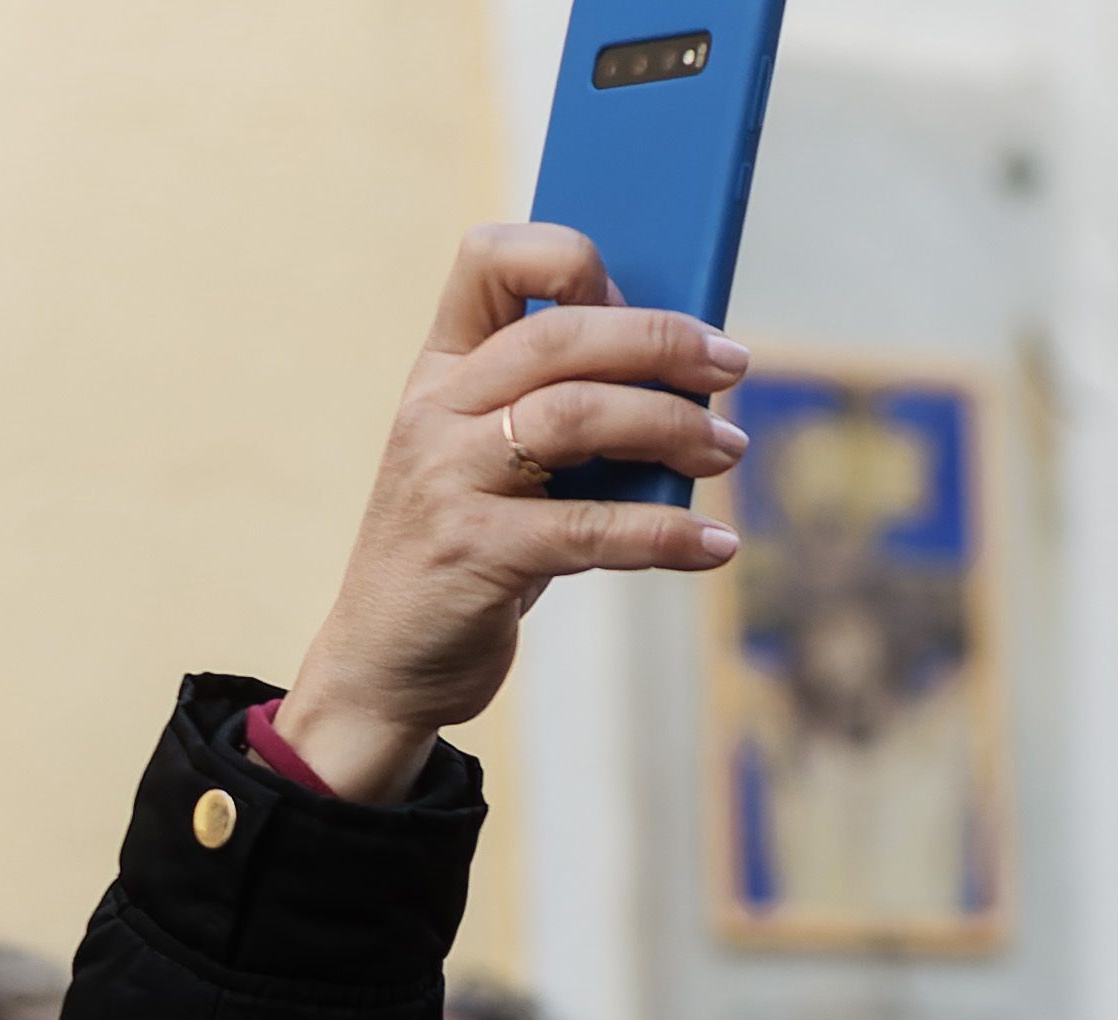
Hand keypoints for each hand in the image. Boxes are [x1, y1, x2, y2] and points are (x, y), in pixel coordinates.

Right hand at [277, 222, 752, 801]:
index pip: (488, 259)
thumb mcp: (494, 463)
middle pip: (561, 337)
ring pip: (577, 418)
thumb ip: (558, 410)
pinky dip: (666, 534)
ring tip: (729, 450)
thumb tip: (682, 374)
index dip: (567, 258)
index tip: (636, 296)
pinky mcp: (475, 554)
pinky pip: (589, 529)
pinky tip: (713, 544)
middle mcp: (437, 411)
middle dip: (661, 341)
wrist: (386, 664)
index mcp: (441, 370)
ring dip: (674, 428)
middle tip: (731, 365)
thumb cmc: (467, 551)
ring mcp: (450, 480)